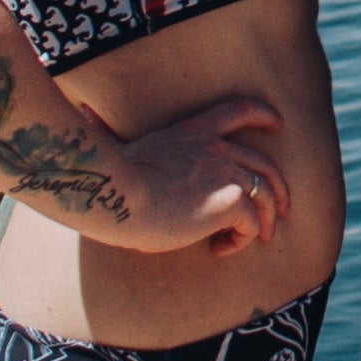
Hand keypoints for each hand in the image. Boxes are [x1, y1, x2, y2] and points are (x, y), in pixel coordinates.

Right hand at [87, 95, 289, 255]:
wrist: (117, 197)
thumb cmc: (109, 177)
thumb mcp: (117, 145)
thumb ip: (106, 129)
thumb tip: (80, 111)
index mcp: (195, 131)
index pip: (239, 110)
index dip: (263, 115)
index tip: (278, 124)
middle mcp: (218, 148)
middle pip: (265, 163)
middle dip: (278, 187)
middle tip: (280, 209)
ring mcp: (227, 172)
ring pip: (266, 195)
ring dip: (266, 219)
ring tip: (258, 238)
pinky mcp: (230, 201)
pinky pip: (250, 223)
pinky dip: (243, 239)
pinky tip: (221, 250)